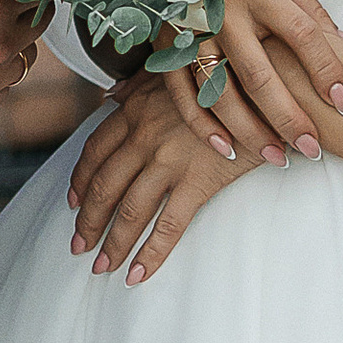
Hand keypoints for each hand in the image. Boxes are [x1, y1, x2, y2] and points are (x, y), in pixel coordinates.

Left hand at [67, 73, 253, 284]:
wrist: (269, 80)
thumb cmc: (226, 73)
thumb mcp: (174, 68)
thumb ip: (140, 83)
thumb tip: (114, 94)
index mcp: (137, 108)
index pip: (95, 151)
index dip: (80, 181)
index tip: (73, 203)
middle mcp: (146, 134)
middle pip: (105, 185)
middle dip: (88, 220)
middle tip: (78, 245)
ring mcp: (170, 159)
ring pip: (129, 210)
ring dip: (112, 242)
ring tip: (101, 266)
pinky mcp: (199, 180)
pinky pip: (169, 225)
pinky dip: (150, 254)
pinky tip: (137, 274)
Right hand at [191, 0, 342, 168]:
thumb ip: (308, 8)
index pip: (301, 34)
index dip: (326, 69)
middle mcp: (226, 14)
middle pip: (260, 74)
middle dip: (289, 117)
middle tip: (312, 148)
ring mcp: (194, 33)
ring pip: (221, 92)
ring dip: (249, 130)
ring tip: (276, 157)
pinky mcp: (168, 45)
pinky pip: (182, 93)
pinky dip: (202, 124)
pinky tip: (226, 148)